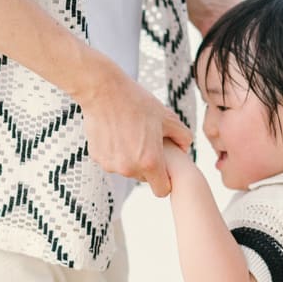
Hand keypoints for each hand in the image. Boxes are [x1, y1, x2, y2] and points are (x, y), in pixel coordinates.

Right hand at [75, 58, 191, 198]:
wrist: (104, 91)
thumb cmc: (137, 102)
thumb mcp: (167, 117)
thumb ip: (182, 136)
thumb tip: (185, 148)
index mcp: (150, 161)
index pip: (162, 190)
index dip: (165, 180)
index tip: (163, 168)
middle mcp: (129, 168)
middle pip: (144, 178)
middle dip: (147, 165)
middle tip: (146, 142)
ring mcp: (111, 164)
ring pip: (127, 169)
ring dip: (130, 158)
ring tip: (131, 134)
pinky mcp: (98, 158)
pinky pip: (112, 161)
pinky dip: (116, 152)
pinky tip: (116, 132)